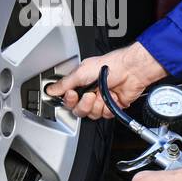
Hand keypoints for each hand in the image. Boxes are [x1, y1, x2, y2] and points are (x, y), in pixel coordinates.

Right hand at [44, 41, 165, 119]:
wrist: (131, 71)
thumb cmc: (110, 65)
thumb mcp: (81, 72)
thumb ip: (64, 83)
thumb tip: (50, 89)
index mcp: (80, 83)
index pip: (67, 99)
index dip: (68, 100)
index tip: (72, 94)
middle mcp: (89, 92)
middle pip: (78, 110)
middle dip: (84, 104)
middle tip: (90, 95)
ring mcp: (100, 100)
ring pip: (91, 114)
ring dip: (97, 105)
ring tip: (102, 94)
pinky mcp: (111, 106)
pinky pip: (104, 115)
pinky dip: (108, 107)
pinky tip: (111, 97)